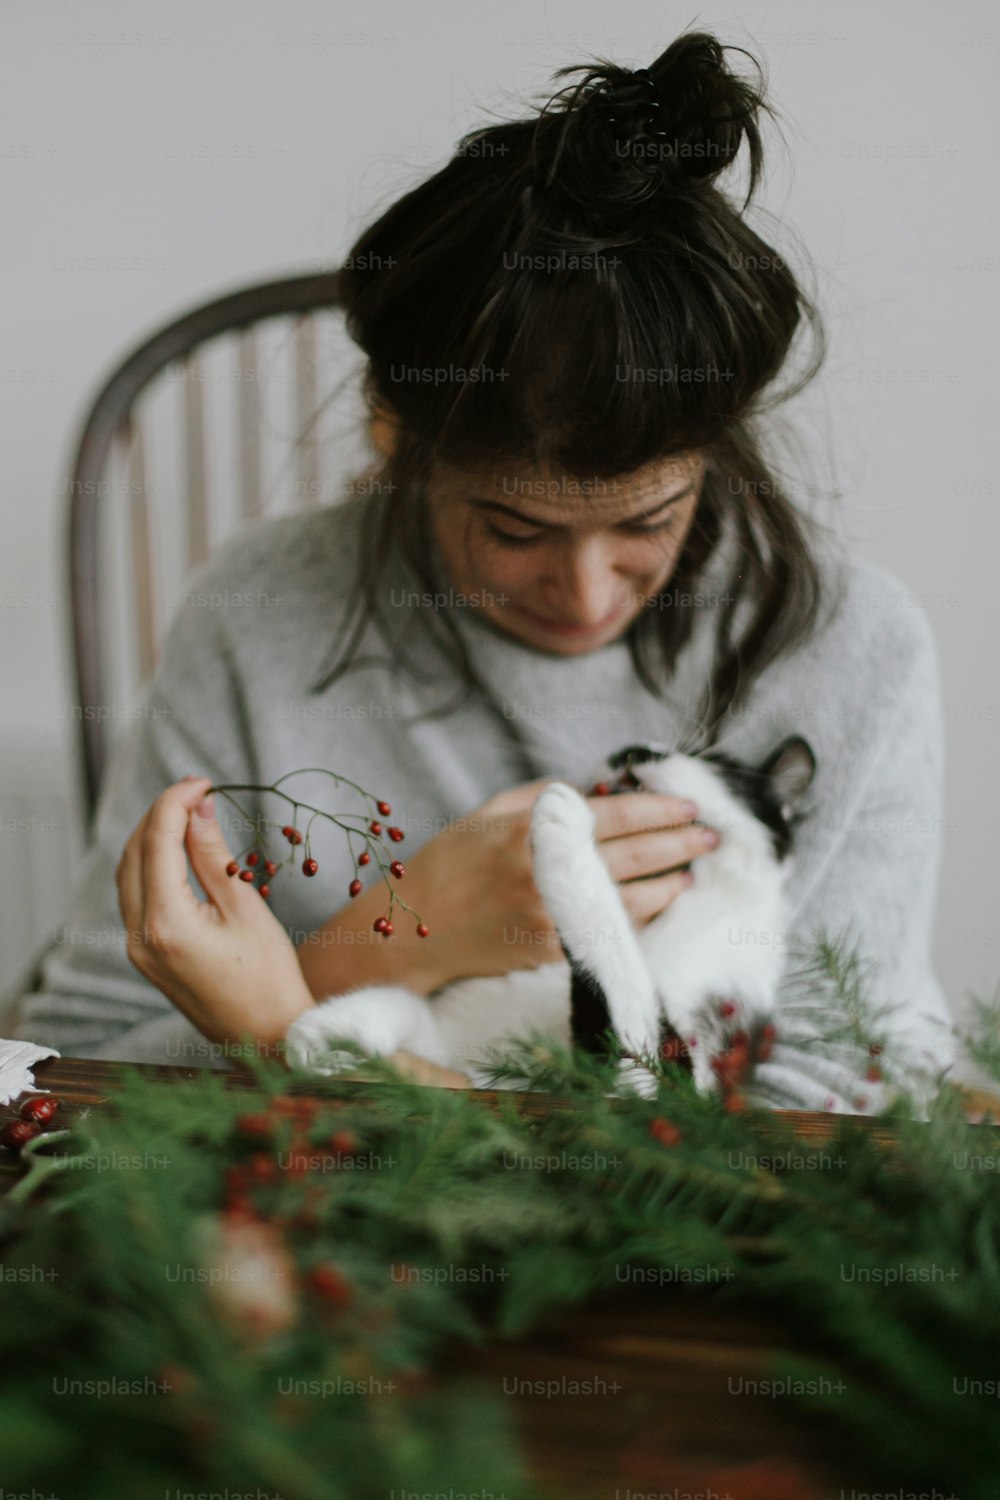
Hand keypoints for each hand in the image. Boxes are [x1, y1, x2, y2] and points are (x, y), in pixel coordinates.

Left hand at [116, 776, 314, 1050]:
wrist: (266, 1036)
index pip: (157, 841)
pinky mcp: (146, 955)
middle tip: (198, 791)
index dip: (176, 802)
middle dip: (160, 815)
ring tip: (189, 813)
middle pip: (133, 854)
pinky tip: (179, 851)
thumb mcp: (245, 907)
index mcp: (166, 922)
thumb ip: (213, 855)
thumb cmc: (269, 976)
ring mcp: (138, 948)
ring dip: (153, 838)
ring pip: (129, 874)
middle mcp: (140, 935)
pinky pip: (137, 897)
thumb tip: (198, 809)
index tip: (204, 782)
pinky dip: (152, 866)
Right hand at [302, 777, 714, 994]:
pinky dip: (642, 916)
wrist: (412, 934)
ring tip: (692, 870)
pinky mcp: (554, 953)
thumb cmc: (450, 862)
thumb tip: (602, 794)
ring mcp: (552, 919)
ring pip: (633, 900)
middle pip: (634, 857)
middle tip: (711, 834)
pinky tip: (660, 903)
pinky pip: (613, 931)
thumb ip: (546, 797)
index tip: (689, 803)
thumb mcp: (489, 812)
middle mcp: (546, 876)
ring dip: (671, 883)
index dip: (658, 808)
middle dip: (680, 844)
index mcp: (531, 832)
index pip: (614, 816)